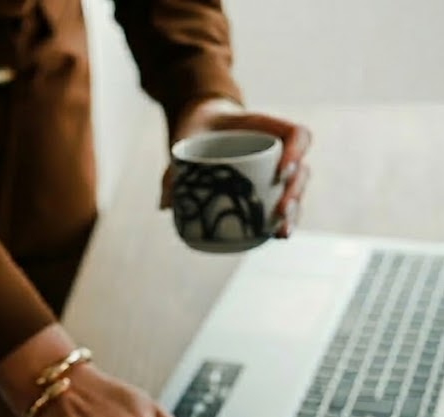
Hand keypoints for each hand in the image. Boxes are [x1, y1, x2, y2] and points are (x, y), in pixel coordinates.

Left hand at [160, 99, 311, 237]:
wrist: (201, 129)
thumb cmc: (196, 132)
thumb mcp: (183, 141)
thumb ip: (173, 169)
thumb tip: (164, 206)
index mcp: (267, 129)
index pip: (297, 136)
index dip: (296, 152)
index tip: (282, 170)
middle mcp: (279, 152)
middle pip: (301, 172)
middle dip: (295, 193)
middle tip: (281, 209)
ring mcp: (276, 174)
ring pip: (295, 193)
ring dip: (293, 214)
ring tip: (281, 232)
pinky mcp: (269, 192)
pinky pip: (281, 207)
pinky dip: (281, 223)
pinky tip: (276, 237)